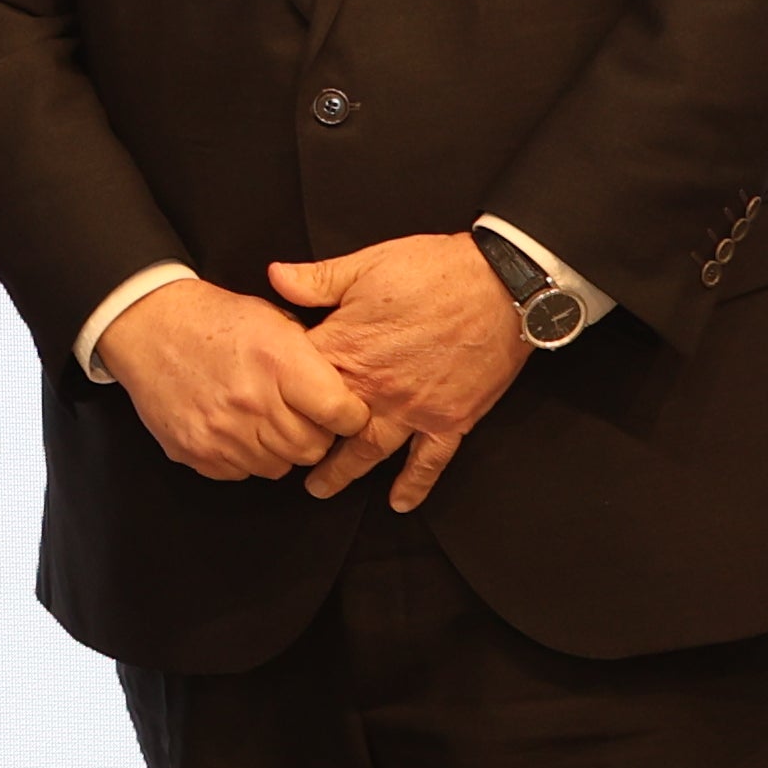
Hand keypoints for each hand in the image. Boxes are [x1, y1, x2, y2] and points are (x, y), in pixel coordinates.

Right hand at [107, 278, 376, 484]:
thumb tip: (342, 393)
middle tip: (299, 415)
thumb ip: (310, 358)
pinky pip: (242, 473)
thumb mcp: (272, 319)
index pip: (342, 414)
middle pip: (312, 448)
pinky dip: (244, 456)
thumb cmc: (213, 319)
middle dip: (315, 435)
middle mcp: (253, 402)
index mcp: (279, 362)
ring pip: (279, 467)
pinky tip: (234, 427)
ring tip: (263, 419)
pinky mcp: (197, 452)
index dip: (350, 416)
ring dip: (279, 449)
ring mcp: (222, 433)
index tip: (344, 412)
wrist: (146, 326)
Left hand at [271, 237, 530, 508]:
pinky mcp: (450, 420)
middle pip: (328, 426)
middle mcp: (376, 389)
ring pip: (369, 451)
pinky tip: (399, 504)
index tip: (265, 401)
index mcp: (348, 349)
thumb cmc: (433, 270)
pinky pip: (429, 462)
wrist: (501, 286)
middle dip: (303, 445)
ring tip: (320, 489)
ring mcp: (413, 409)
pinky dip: (414, 485)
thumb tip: (274, 276)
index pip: (300, 380)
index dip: (279, 389)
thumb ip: (318, 279)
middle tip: (282, 460)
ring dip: (344, 473)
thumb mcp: (366, 264)